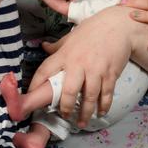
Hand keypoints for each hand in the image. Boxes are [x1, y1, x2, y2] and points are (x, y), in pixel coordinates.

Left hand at [29, 6, 131, 126]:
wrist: (118, 25)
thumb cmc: (92, 30)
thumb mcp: (71, 36)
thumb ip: (57, 45)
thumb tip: (42, 46)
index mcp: (65, 54)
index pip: (44, 71)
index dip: (35, 85)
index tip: (30, 97)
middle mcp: (79, 63)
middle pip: (69, 91)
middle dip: (66, 107)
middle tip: (65, 116)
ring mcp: (96, 70)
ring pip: (89, 97)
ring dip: (85, 113)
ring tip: (81, 122)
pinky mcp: (110, 74)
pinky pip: (106, 94)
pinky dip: (103, 106)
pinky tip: (100, 112)